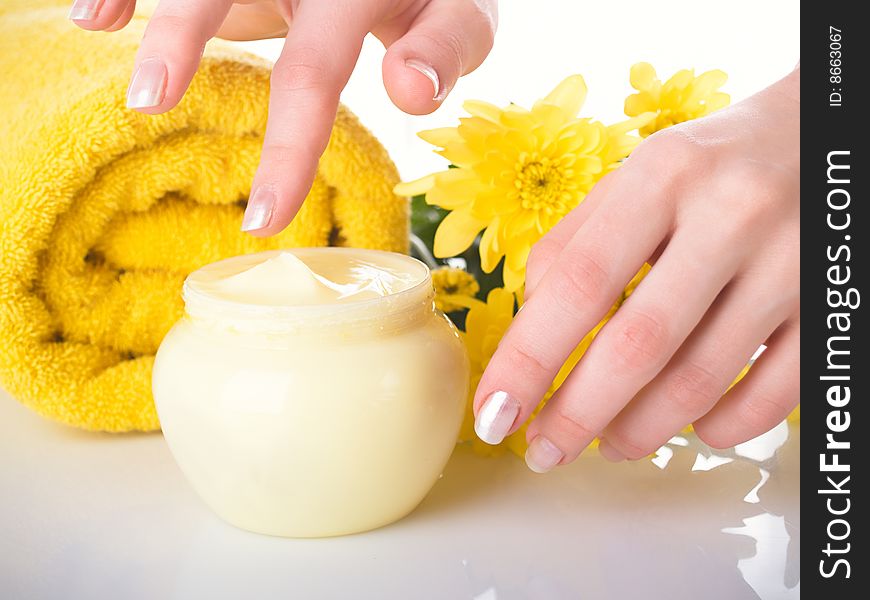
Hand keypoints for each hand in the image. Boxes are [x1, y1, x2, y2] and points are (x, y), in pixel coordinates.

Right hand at [69, 0, 496, 234]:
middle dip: (181, 43)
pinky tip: (94, 15)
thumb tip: (411, 93)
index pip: (313, 75)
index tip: (264, 220)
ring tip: (97, 29)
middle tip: (148, 107)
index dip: (287, 149)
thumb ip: (445, 48)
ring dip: (155, 8)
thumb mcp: (459, 14)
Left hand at [473, 67, 799, 471]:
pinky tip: (690, 427)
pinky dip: (721, 427)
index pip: (578, 283)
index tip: (494, 411)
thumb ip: (574, 245)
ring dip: (640, 430)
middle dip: (577, 414)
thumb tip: (531, 331)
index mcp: (662, 176)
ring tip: (607, 444)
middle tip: (544, 451)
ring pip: (701, 380)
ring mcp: (790, 262)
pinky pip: (771, 395)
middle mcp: (730, 215)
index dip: (528, 359)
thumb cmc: (707, 166)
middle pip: (637, 344)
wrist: (818, 138)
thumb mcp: (633, 179)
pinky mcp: (833, 303)